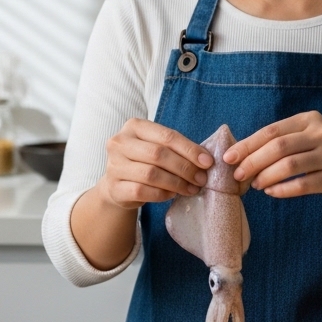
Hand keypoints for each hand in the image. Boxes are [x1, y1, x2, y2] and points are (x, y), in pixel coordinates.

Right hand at [96, 118, 212, 210]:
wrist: (118, 185)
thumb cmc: (144, 162)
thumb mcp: (157, 147)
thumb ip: (177, 148)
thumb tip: (206, 159)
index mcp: (134, 126)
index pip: (166, 136)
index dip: (190, 149)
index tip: (208, 162)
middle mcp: (119, 143)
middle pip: (158, 154)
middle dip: (185, 167)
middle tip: (201, 179)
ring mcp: (114, 165)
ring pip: (151, 174)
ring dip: (176, 183)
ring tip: (191, 188)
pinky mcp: (114, 187)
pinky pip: (142, 191)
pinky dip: (162, 194)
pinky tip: (172, 194)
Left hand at [224, 111, 321, 200]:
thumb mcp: (305, 139)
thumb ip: (278, 142)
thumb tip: (239, 155)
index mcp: (310, 120)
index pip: (272, 130)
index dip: (248, 144)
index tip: (229, 157)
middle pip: (279, 147)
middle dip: (254, 162)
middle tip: (238, 175)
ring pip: (290, 166)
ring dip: (266, 177)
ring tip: (255, 185)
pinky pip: (302, 185)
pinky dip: (282, 190)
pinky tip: (271, 192)